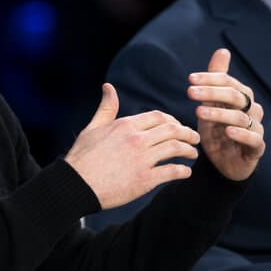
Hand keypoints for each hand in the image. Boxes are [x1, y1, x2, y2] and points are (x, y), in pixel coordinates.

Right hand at [65, 83, 200, 209]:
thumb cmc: (82, 156)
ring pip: (176, 148)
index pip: (159, 117)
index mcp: (126, 125)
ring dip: (189, 151)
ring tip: (193, 155)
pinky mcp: (145, 180)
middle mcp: (137, 139)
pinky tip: (186, 172)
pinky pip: (172, 171)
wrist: (75, 184)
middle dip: (188, 133)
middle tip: (195, 138)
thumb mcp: (93, 127)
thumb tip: (108, 86)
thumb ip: (106, 108)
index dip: (173, 121)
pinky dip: (183, 171)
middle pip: (173, 130)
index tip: (178, 127)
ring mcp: (142, 159)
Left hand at [187, 48, 264, 180]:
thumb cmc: (218, 130)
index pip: (229, 82)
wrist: (224, 163)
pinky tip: (227, 132)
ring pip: (241, 117)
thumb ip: (216, 79)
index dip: (210, 79)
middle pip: (236, 96)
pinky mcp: (257, 148)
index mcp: (242, 97)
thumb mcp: (212, 104)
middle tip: (190, 92)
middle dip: (212, 92)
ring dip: (219, 113)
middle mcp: (252, 110)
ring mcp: (255, 129)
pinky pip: (254, 139)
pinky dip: (242, 134)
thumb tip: (222, 50)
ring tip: (199, 112)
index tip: (190, 79)